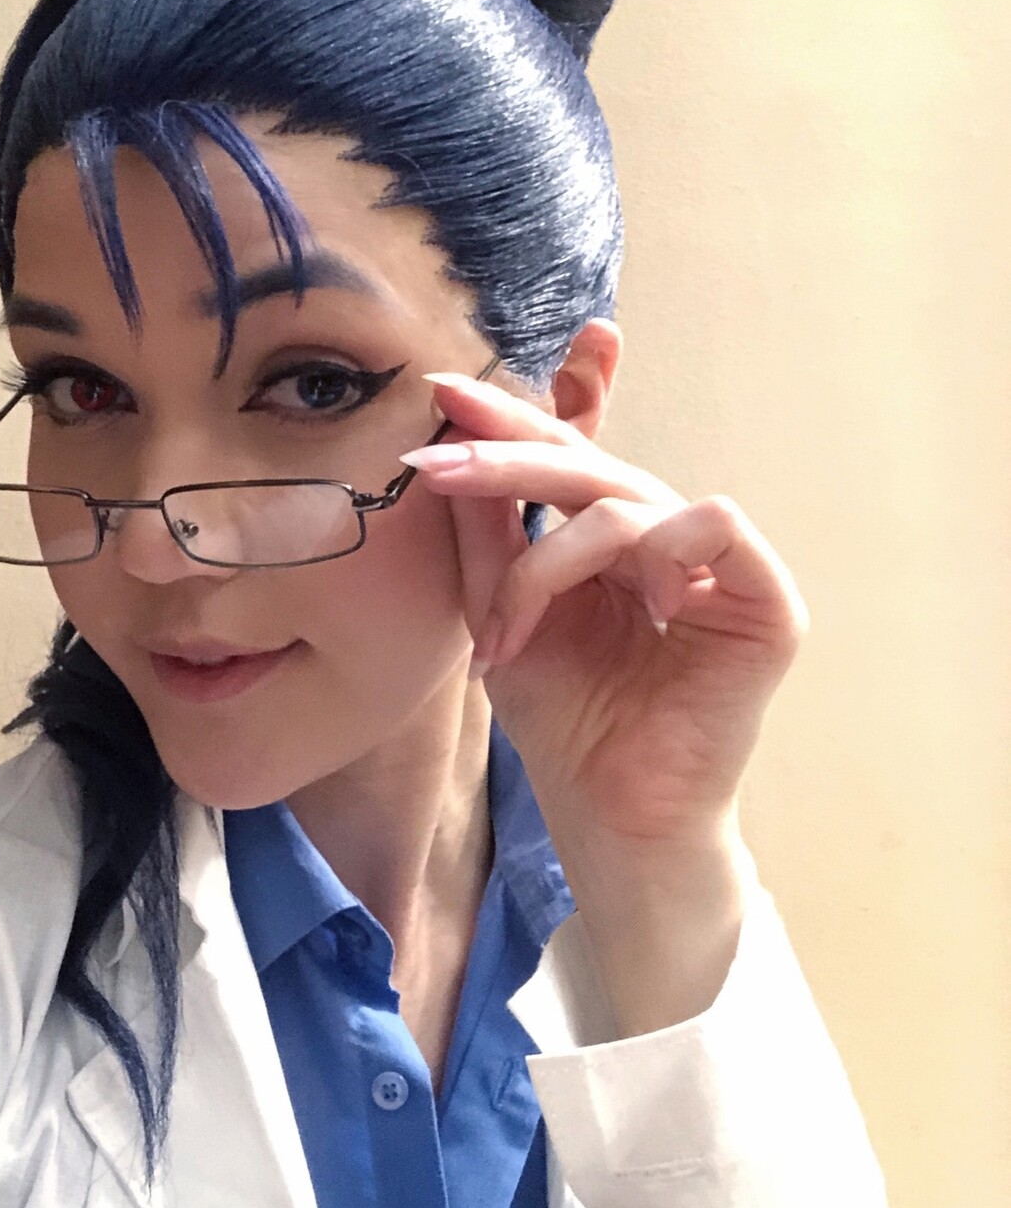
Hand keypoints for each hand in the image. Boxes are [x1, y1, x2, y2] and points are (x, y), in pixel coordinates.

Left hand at [402, 371, 810, 870]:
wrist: (612, 817)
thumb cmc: (566, 724)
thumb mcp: (500, 616)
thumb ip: (488, 535)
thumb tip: (451, 442)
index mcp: (612, 538)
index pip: (567, 454)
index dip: (512, 415)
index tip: (441, 390)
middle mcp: (666, 539)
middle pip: (590, 466)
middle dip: (509, 455)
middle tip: (441, 461)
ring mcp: (720, 567)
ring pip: (630, 503)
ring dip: (550, 560)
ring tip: (505, 631)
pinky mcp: (765, 603)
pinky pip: (716, 525)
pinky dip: (660, 552)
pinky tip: (637, 600)